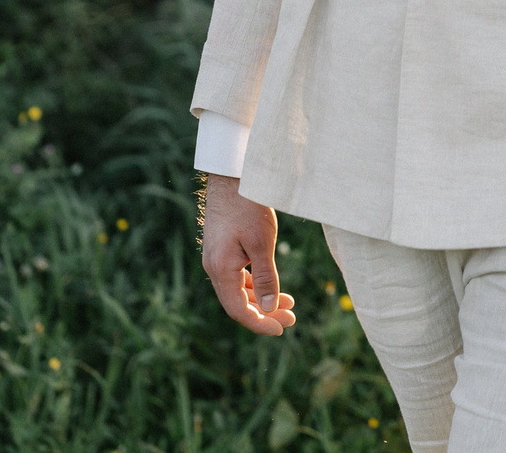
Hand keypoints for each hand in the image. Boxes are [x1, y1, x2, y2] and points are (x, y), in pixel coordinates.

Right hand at [199, 174, 297, 334]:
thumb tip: (267, 309)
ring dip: (261, 299)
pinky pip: (237, 277)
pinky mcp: (223, 250)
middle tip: (292, 317)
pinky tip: (271, 286)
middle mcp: (213, 267)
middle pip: (238, 303)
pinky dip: (254, 285)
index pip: (238, 310)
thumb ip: (265, 278)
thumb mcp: (262, 244)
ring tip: (289, 302)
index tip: (281, 329)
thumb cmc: (249, 206)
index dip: (259, 324)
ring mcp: (216, 258)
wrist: (234, 175)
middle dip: (264, 314)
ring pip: (238, 290)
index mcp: (220, 269)